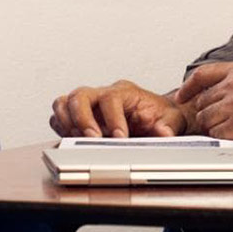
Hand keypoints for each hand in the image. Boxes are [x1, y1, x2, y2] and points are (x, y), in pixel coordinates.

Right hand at [49, 80, 192, 137]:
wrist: (156, 115)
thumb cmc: (161, 114)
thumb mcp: (173, 119)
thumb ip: (169, 125)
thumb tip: (164, 132)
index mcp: (124, 91)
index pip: (111, 98)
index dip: (112, 117)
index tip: (120, 137)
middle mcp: (103, 93)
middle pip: (80, 95)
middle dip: (82, 118)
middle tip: (92, 138)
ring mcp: (89, 104)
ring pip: (64, 102)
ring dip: (66, 121)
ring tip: (76, 139)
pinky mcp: (80, 115)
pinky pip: (59, 115)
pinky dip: (60, 127)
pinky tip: (72, 140)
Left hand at [175, 61, 232, 141]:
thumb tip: (220, 94)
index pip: (201, 75)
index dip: (188, 87)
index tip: (182, 96)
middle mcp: (232, 84)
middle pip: (202, 101)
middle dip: (208, 113)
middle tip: (222, 121)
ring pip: (207, 119)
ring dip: (216, 127)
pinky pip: (217, 134)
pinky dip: (224, 137)